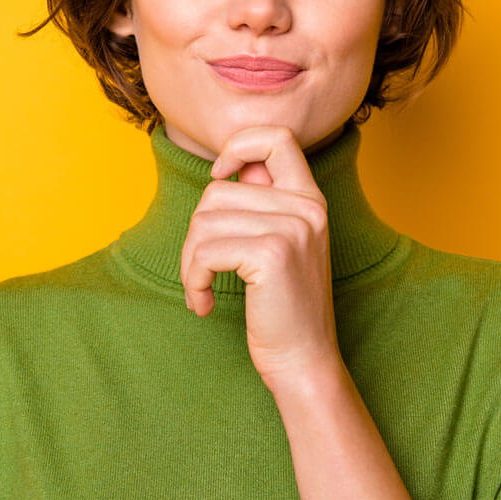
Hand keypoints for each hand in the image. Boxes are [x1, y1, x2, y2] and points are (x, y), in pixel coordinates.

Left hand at [179, 124, 342, 390]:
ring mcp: (293, 227)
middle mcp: (307, 207)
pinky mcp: (272, 253)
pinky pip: (205, 251)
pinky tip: (203, 303)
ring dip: (190, 262)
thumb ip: (262, 203)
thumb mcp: (281, 244)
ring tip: (202, 289)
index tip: (220, 176)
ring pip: (204, 221)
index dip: (239, 146)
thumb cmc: (282, 307)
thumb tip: (226, 170)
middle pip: (218, 191)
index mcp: (310, 199)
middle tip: (201, 271)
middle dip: (196, 234)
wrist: (304, 361)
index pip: (276, 138)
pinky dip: (193, 279)